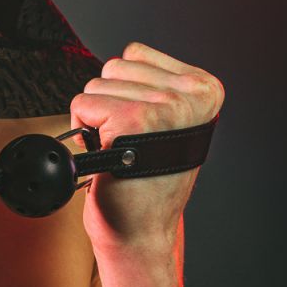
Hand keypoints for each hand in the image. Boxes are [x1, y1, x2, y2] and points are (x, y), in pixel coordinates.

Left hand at [70, 41, 224, 259]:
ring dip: (96, 118)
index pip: (136, 54)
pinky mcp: (130, 119)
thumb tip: (124, 58)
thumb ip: (156, 85)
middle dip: (109, 103)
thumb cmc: (148, 182)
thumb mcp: (171, 124)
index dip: (126, 91)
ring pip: (96, 84)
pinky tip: (105, 153)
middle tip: (127, 141)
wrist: (141, 232)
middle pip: (114, 67)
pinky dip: (82, 129)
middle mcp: (190, 95)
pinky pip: (83, 104)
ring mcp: (162, 106)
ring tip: (118, 148)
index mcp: (204, 89)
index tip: (142, 125)